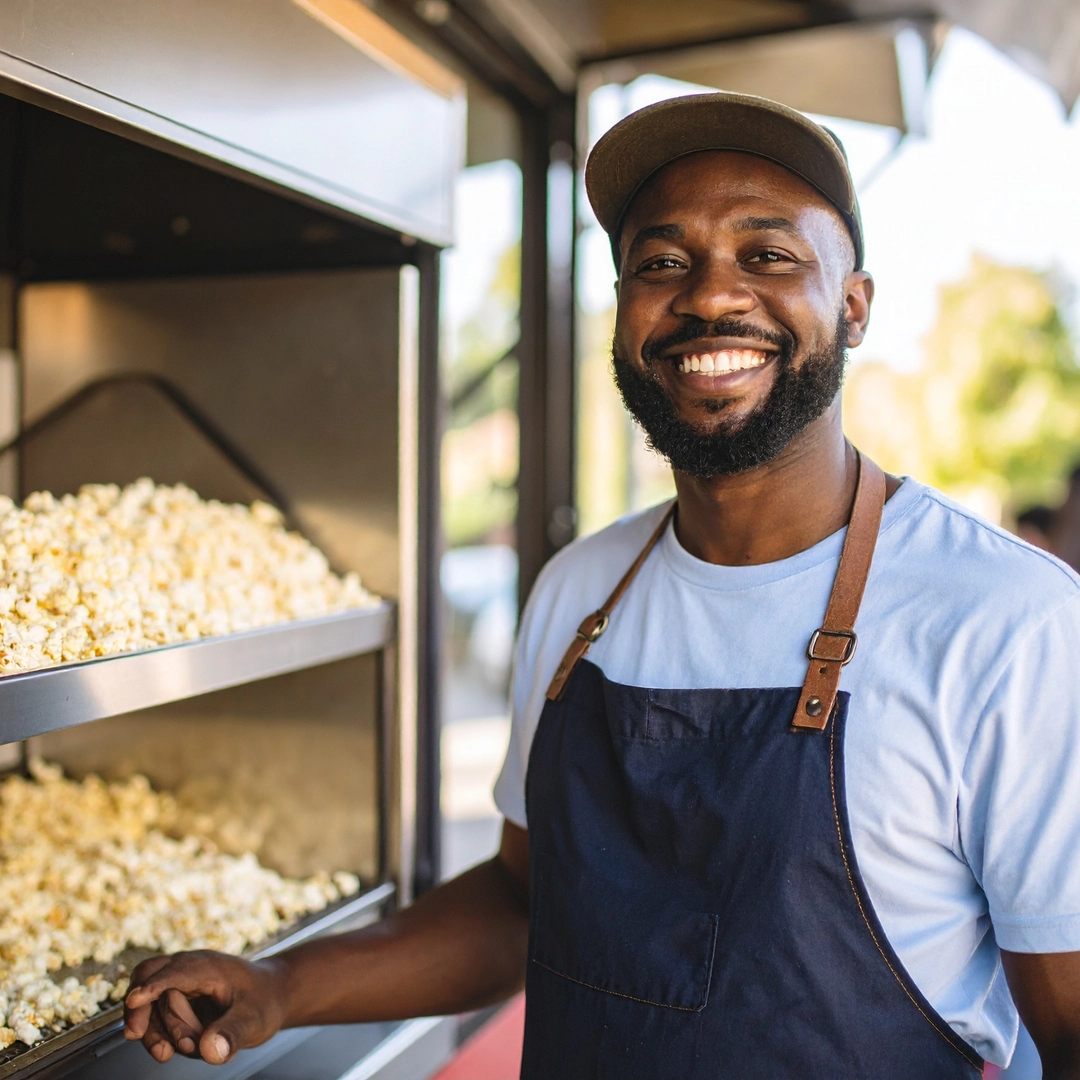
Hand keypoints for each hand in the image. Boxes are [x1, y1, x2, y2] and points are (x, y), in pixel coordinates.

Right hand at [124, 951, 287, 1064]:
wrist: (270, 996)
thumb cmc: (264, 1000)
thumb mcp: (254, 1019)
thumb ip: (232, 1033)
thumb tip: (210, 1050)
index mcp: (207, 966)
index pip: (174, 971)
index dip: (153, 985)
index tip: (135, 999)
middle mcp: (189, 969)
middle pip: (149, 981)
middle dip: (144, 1015)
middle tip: (160, 1050)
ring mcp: (180, 984)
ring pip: (152, 1006)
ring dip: (164, 1034)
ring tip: (193, 1048)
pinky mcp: (177, 1000)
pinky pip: (158, 1019)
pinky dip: (167, 1036)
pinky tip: (195, 1046)